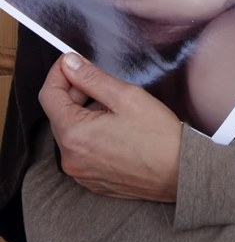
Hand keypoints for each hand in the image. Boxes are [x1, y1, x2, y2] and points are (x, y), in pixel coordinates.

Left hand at [39, 53, 182, 201]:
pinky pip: (81, 150)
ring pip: (71, 131)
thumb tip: (70, 64)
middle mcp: (70, 158)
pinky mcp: (92, 180)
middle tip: (102, 82)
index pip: (49, 95)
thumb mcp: (126, 96)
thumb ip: (92, 78)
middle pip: (59, 114)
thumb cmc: (158, 136)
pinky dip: (91, 133)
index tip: (72, 61)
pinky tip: (116, 128)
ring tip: (115, 107)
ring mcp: (80, 172)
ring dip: (84, 113)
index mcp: (74, 134)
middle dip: (75, 92)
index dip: (59, 73)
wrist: (179, 173)